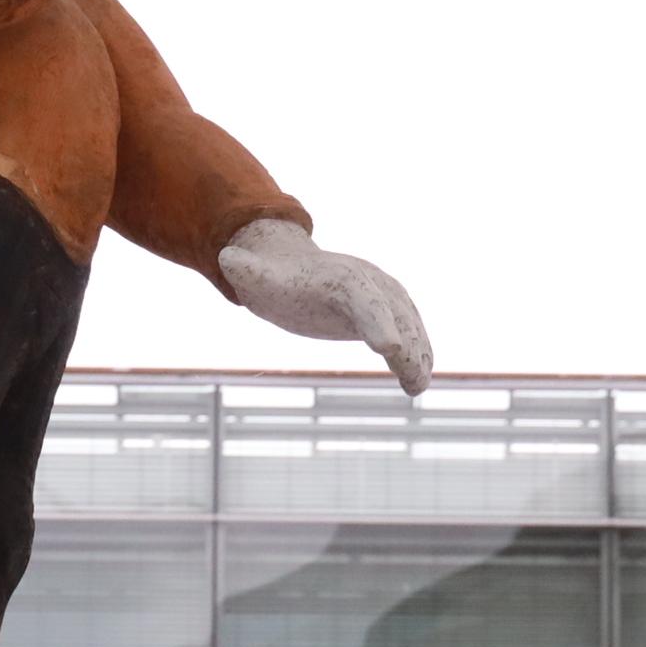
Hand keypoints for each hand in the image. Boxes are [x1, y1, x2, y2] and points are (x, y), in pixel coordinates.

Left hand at [217, 218, 432, 394]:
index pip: (362, 297)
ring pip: (408, 323)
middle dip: (407, 343)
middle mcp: (368, 281)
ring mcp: (381, 295)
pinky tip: (418, 383)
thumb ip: (244, 270)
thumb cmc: (270, 275)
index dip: (377, 321)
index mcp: (338, 276)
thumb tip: (227, 259)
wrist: (288, 264)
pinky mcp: (385, 311)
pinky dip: (418, 354)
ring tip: (418, 388)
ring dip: (418, 354)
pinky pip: (409, 332)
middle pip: (394, 312)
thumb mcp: (254, 275)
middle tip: (414, 382)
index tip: (387, 348)